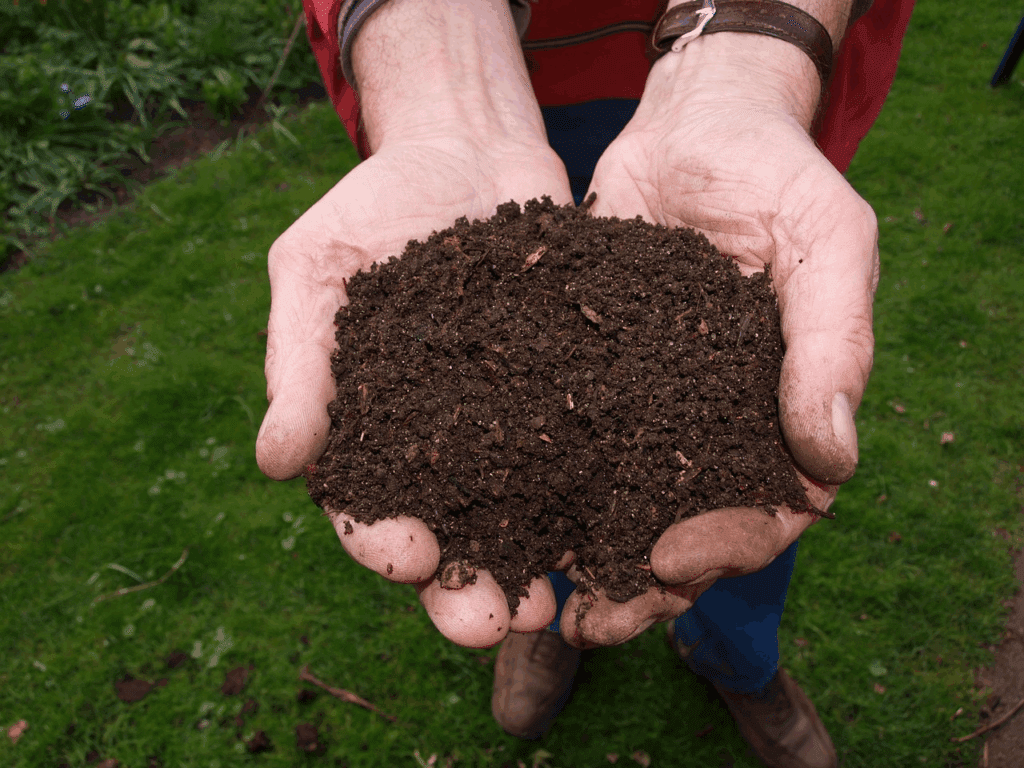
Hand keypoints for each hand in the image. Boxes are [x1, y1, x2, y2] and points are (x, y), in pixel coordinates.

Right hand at [256, 131, 573, 647]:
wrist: (467, 147)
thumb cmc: (374, 204)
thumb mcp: (318, 267)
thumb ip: (298, 361)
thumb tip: (275, 462)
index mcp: (371, 428)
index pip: (366, 507)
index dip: (381, 541)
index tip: (407, 556)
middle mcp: (443, 444)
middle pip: (451, 536)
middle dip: (465, 587)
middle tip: (490, 622)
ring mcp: (511, 425)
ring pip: (523, 517)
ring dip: (536, 567)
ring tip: (557, 605)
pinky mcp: (570, 397)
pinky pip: (587, 456)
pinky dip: (601, 499)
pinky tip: (622, 530)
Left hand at [557, 34, 877, 647]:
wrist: (692, 124)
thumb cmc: (776, 174)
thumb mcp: (825, 242)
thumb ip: (833, 343)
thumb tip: (831, 462)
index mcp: (778, 412)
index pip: (766, 511)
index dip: (724, 549)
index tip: (667, 565)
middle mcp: (709, 423)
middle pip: (681, 530)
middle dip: (637, 584)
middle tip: (583, 622)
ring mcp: (644, 404)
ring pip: (615, 502)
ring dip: (577, 555)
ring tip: (530, 597)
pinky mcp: (584, 375)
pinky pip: (561, 440)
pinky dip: (532, 483)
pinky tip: (492, 514)